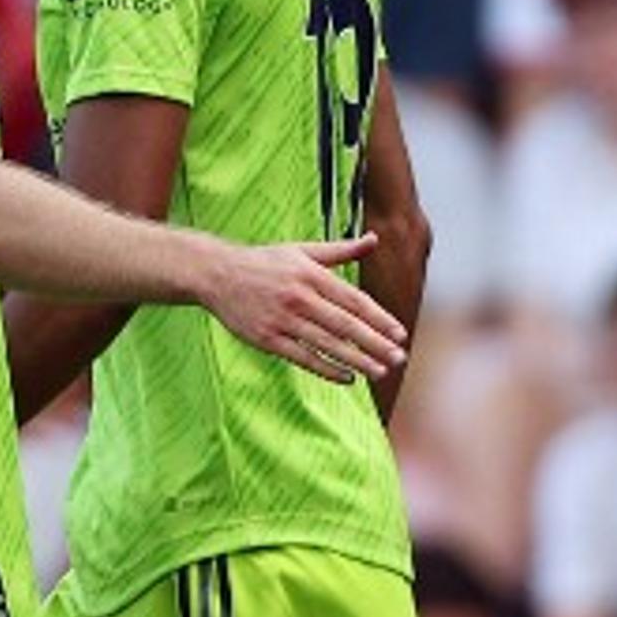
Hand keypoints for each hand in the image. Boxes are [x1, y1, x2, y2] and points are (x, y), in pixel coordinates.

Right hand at [197, 234, 407, 382]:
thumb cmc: (264, 262)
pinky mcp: (266, 338)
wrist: (216, 274)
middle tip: (399, 358)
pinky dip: (326, 369)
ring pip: (326, 344)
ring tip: (381, 371)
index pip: (353, 300)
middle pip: (344, 325)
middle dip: (374, 343)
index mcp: (311, 274)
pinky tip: (348, 377)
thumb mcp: (302, 250)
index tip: (400, 333)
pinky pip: (302, 358)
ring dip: (356, 360)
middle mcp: (299, 297)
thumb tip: (374, 239)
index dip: (378, 318)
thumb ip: (341, 250)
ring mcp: (281, 319)